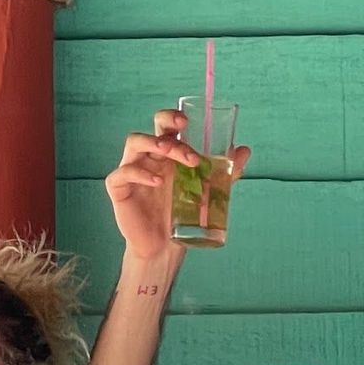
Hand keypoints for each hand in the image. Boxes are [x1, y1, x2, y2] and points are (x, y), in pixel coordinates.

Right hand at [105, 111, 249, 265]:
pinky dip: (139, 174)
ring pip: (134, 143)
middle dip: (165, 128)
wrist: (164, 247)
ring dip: (152, 143)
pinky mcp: (119, 189)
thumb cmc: (181, 215)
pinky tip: (157, 182)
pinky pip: (122, 173)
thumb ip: (224, 172)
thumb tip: (244, 150)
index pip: (165, 126)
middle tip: (187, 148)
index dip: (172, 118)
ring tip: (169, 154)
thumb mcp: (207, 192)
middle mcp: (147, 158)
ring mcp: (131, 170)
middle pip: (150, 129)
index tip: (186, 121)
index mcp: (166, 155)